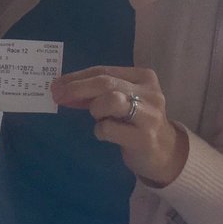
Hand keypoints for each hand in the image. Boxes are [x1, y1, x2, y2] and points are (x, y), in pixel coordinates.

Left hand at [51, 67, 188, 186]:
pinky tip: (106, 135)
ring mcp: (149, 115)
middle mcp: (150, 92)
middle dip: (77, 88)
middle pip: (106, 83)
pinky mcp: (145, 138)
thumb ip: (99, 92)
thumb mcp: (123, 100)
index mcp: (143, 77)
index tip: (57, 84)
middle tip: (57, 96)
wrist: (165, 153)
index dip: (77, 77)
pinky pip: (109, 128)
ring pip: (111, 100)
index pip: (103, 70)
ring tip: (99, 118)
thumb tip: (63, 89)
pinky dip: (100, 131)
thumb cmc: (137, 122)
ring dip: (96, 109)